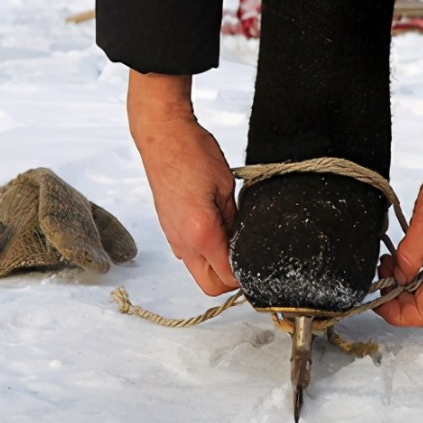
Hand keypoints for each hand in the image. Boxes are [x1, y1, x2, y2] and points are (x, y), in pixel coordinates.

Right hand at [128, 70, 238, 295]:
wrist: (163, 136)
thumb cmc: (192, 153)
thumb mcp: (226, 187)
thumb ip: (235, 221)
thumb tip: (244, 243)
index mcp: (201, 232)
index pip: (227, 277)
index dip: (246, 275)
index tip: (259, 263)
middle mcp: (183, 241)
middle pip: (210, 286)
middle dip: (231, 279)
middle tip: (247, 256)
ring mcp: (173, 238)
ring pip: (199, 271)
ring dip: (218, 264)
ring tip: (232, 237)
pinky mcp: (169, 230)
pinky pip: (190, 254)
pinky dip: (206, 252)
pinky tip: (217, 229)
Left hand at [375, 89, 422, 326]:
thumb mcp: (422, 224)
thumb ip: (408, 258)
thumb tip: (396, 281)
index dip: (396, 314)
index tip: (376, 299)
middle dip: (396, 296)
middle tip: (379, 274)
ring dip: (402, 281)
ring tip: (387, 261)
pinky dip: (411, 268)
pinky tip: (400, 253)